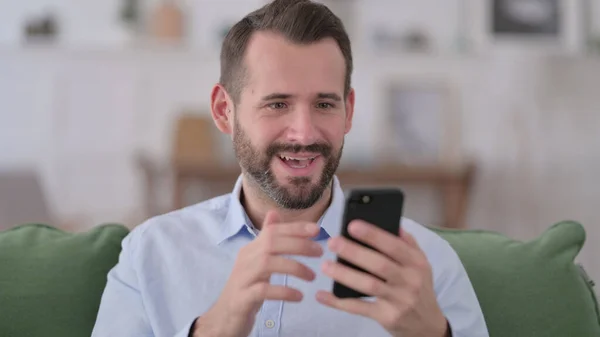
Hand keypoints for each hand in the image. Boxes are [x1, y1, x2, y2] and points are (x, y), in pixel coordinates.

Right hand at [193, 211, 322, 336]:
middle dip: (298, 244)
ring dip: (294, 267)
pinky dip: (283, 291)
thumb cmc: (246, 287)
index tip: (316, 229)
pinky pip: (263, 290)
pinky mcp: (242, 298)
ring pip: (267, 263)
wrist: (225, 317)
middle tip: (319, 252)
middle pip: (270, 243)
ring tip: (312, 276)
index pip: (272, 231)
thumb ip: (267, 239)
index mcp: (251, 249)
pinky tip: (299, 296)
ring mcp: (242, 278)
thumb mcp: (257, 261)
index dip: (294, 228)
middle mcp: (245, 260)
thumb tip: (274, 213)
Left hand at [316, 220, 448, 336]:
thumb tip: (391, 221)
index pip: (395, 246)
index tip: (352, 225)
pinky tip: (322, 295)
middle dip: (354, 252)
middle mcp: (410, 281)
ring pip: (369, 286)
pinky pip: (360, 308)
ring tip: (325, 266)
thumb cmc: (418, 287)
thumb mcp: (420, 264)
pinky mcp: (387, 317)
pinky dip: (339, 303)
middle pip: (380, 265)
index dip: (373, 235)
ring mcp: (399, 301)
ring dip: (345, 275)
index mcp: (416, 263)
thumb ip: (407, 243)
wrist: (428, 324)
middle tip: (333, 242)